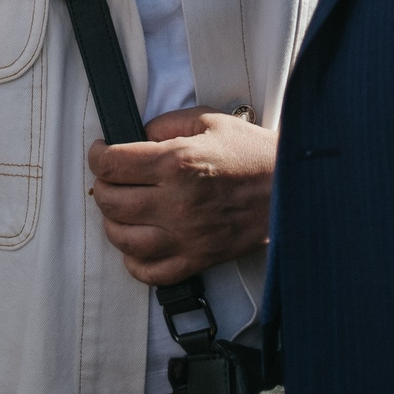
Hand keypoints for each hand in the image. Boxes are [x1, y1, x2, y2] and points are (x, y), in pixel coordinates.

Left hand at [88, 107, 276, 286]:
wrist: (295, 189)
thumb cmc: (254, 154)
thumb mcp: (211, 121)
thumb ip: (167, 124)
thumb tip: (137, 136)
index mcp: (177, 162)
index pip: (113, 164)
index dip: (98, 155)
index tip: (101, 152)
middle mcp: (177, 202)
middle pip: (111, 201)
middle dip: (103, 186)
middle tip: (112, 178)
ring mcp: (187, 236)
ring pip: (124, 240)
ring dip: (113, 224)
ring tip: (122, 210)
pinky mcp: (198, 259)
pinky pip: (151, 273)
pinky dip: (134, 263)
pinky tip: (138, 245)